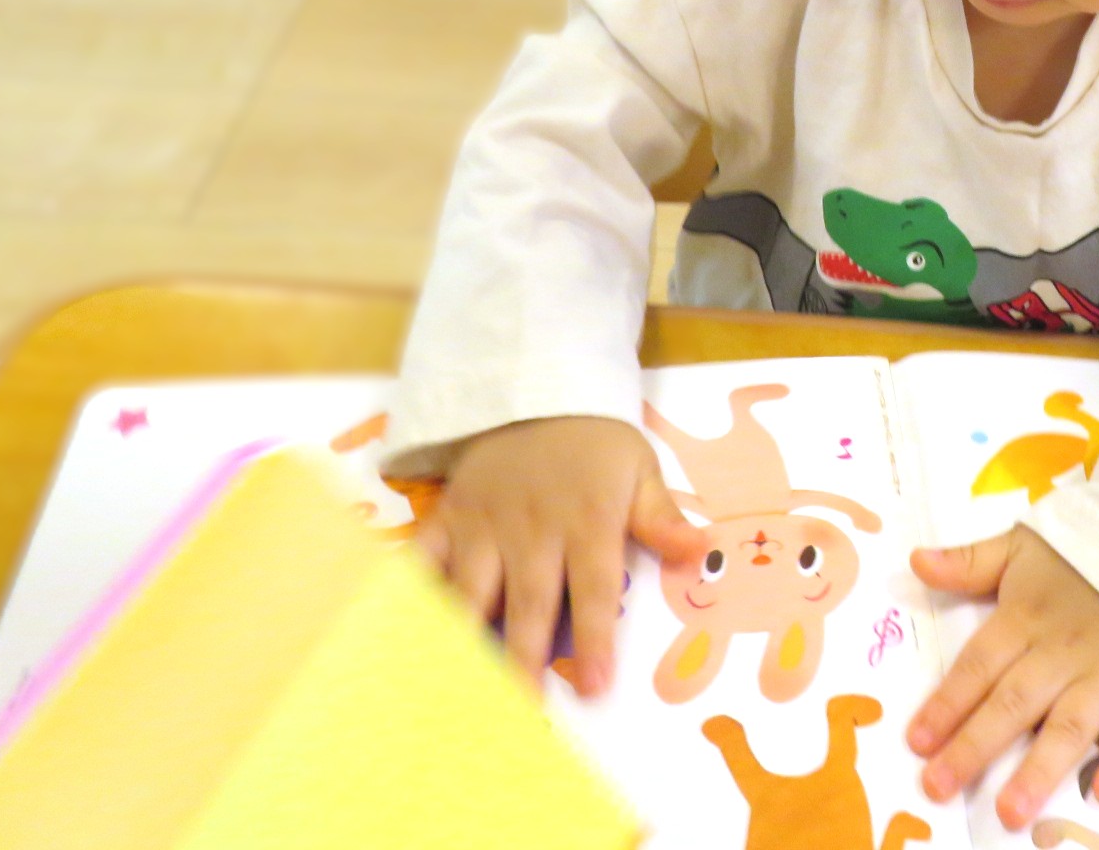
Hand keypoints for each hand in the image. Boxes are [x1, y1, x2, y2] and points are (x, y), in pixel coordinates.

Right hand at [413, 415, 704, 693]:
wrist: (538, 389)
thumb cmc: (597, 443)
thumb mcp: (641, 469)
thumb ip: (662, 517)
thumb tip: (699, 550)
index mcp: (587, 520)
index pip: (593, 587)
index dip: (595, 638)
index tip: (594, 686)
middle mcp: (532, 529)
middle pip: (528, 602)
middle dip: (525, 659)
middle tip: (521, 709)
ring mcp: (484, 525)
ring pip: (471, 591)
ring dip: (465, 641)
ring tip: (459, 687)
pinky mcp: (448, 517)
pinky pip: (422, 559)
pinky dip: (408, 594)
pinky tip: (398, 632)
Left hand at [907, 527, 1098, 829]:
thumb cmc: (1085, 554)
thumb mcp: (1022, 546)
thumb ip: (970, 561)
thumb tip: (915, 561)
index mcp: (1025, 618)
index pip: (978, 666)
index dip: (946, 703)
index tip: (916, 742)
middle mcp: (1062, 652)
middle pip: (1013, 704)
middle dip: (974, 747)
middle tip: (939, 787)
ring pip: (1068, 726)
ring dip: (1039, 769)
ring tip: (1011, 811)